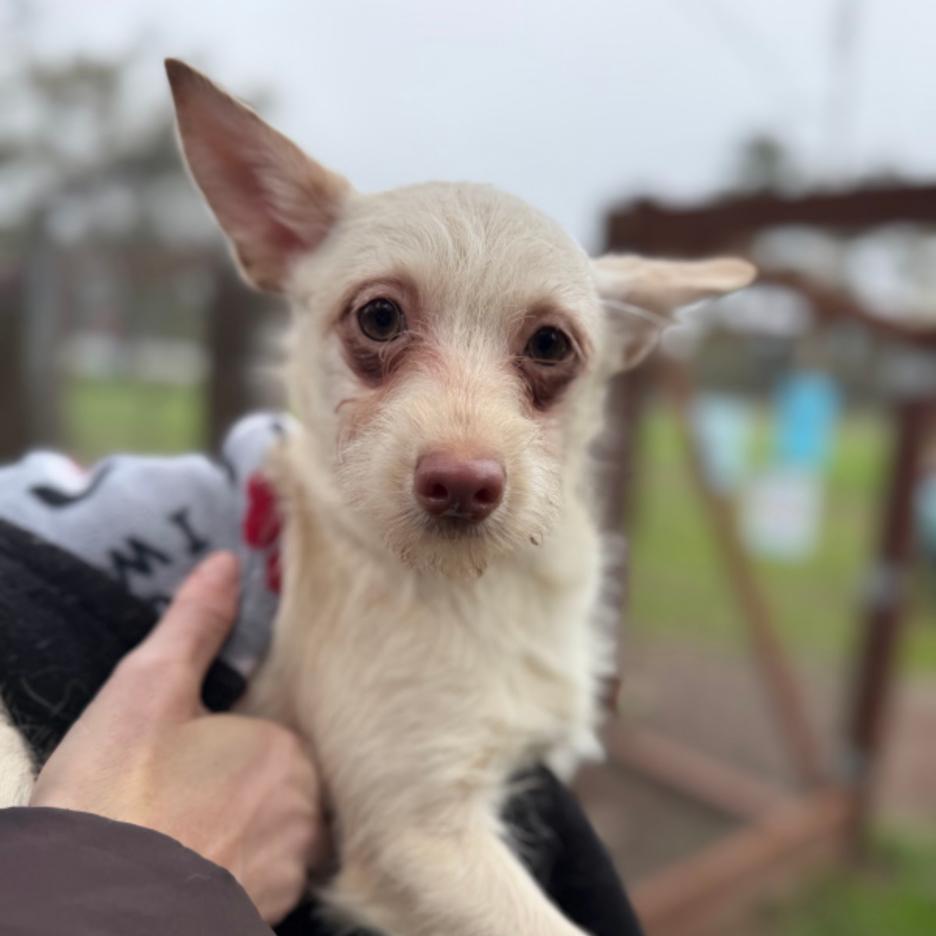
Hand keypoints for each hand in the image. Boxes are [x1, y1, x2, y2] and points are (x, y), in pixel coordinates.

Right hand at [30, 551, 324, 923]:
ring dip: (241, 836)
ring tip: (181, 838)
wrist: (78, 916)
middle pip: (281, 787)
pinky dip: (236, 878)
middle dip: (239, 789)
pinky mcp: (265, 919)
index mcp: (285, 749)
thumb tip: (225, 563)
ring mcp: (288, 874)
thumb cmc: (113, 801)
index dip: (229, 746)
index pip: (273, 736)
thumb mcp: (147, 691)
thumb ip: (196, 623)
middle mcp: (304, 812)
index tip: (187, 763)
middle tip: (176, 802)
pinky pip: (264, 885)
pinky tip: (191, 872)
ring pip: (276, 838)